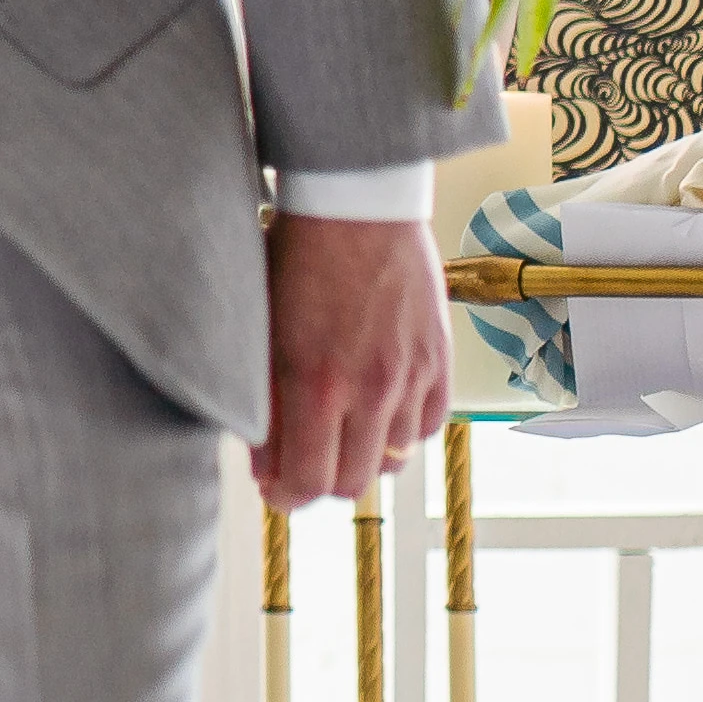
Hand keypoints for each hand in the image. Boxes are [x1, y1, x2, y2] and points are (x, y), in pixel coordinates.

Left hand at [251, 211, 450, 509]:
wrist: (358, 204)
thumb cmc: (297, 257)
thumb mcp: (263, 332)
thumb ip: (264, 405)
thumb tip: (265, 469)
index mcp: (316, 383)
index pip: (309, 483)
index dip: (288, 497)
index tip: (276, 489)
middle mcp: (371, 389)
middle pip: (354, 482)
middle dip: (322, 482)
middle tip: (303, 463)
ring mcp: (411, 375)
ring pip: (393, 458)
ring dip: (364, 454)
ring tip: (340, 428)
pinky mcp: (439, 359)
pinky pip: (427, 425)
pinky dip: (402, 428)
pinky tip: (378, 406)